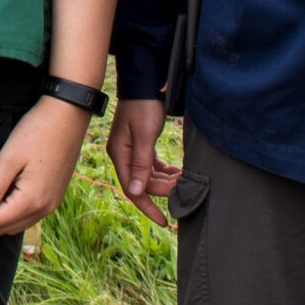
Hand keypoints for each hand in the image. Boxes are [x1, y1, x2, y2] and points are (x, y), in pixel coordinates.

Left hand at [0, 97, 92, 234]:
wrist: (67, 116)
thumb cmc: (36, 133)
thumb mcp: (7, 160)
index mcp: (31, 202)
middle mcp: (44, 210)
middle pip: (1, 227)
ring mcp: (51, 204)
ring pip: (14, 222)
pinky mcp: (54, 196)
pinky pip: (27, 213)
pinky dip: (13, 203)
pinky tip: (12, 179)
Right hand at [105, 98, 179, 228]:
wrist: (146, 83)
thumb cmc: (143, 106)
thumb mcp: (144, 135)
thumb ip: (141, 164)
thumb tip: (135, 191)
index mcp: (120, 154)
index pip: (133, 189)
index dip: (149, 207)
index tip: (165, 221)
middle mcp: (123, 155)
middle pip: (143, 183)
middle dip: (164, 189)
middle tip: (184, 187)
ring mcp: (131, 150)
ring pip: (149, 176)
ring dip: (166, 181)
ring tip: (184, 179)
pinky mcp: (141, 145)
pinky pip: (152, 166)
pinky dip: (165, 171)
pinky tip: (177, 172)